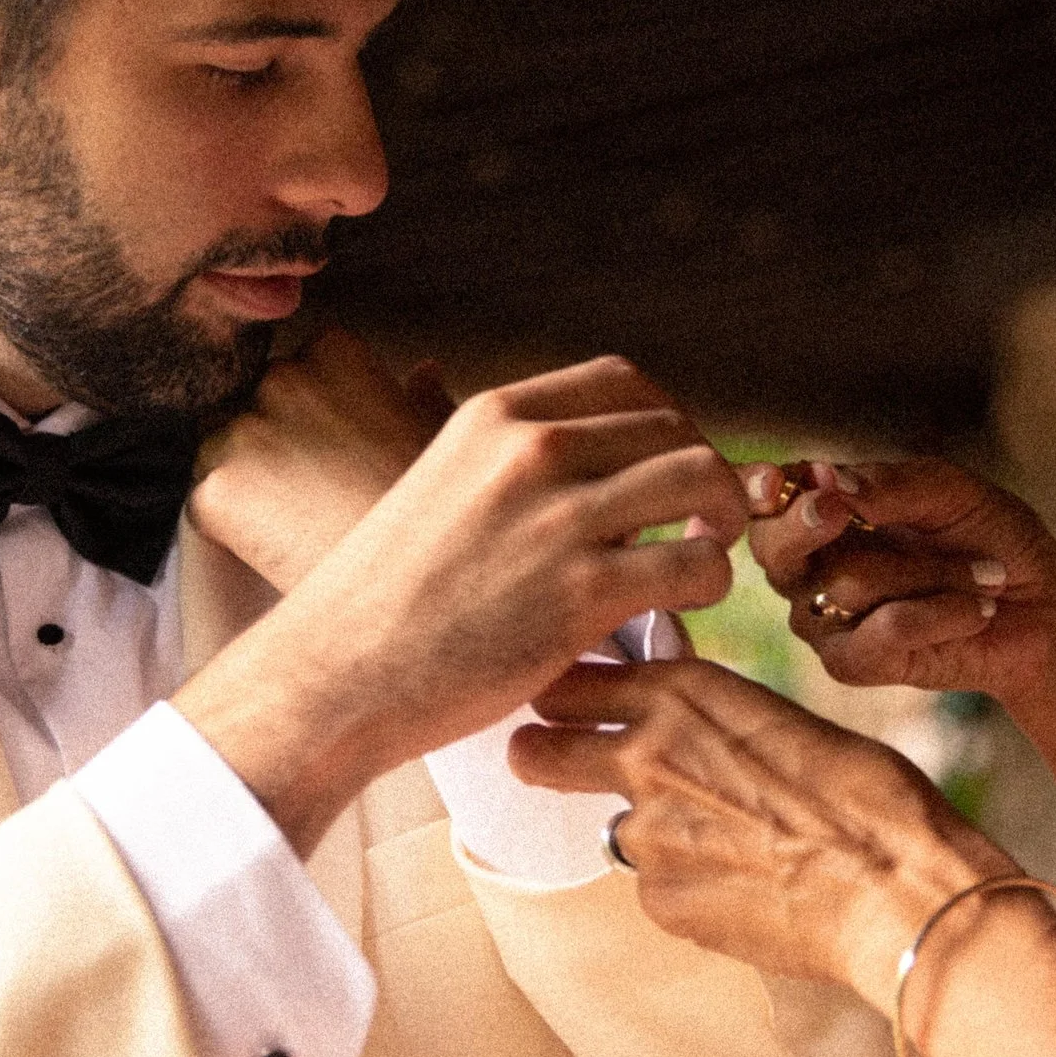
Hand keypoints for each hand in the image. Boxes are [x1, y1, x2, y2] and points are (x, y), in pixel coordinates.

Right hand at [175, 356, 746, 855]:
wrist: (335, 675)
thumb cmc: (379, 599)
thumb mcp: (433, 486)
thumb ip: (498, 463)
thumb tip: (553, 443)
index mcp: (495, 418)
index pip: (623, 381)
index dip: (666, 420)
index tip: (666, 462)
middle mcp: (531, 452)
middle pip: (673, 426)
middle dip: (702, 469)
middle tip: (700, 517)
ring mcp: (559, 519)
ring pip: (701, 479)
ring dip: (721, 515)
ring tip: (705, 551)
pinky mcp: (583, 593)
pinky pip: (696, 565)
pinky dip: (711, 580)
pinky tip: (688, 601)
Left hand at [188, 327, 454, 592]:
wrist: (425, 579)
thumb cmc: (446, 508)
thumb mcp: (445, 438)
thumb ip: (423, 397)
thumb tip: (423, 372)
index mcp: (334, 348)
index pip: (299, 371)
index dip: (317, 418)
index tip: (345, 454)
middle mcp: (278, 375)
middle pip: (252, 405)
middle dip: (273, 445)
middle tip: (318, 495)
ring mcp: (239, 431)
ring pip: (220, 454)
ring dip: (246, 484)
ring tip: (301, 526)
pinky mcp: (213, 491)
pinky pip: (206, 507)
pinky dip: (232, 532)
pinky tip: (280, 552)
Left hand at [509, 658, 1016, 1008]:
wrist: (895, 888)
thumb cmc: (868, 794)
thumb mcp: (782, 721)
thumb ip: (713, 721)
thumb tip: (684, 726)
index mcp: (682, 692)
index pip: (573, 680)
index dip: (566, 694)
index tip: (564, 702)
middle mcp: (645, 753)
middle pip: (538, 750)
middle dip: (542, 755)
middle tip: (549, 763)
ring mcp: (644, 833)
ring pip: (619, 827)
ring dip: (654, 834)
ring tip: (733, 847)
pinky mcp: (658, 900)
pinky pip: (656, 887)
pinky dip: (689, 887)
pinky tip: (748, 888)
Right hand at [738, 458, 1055, 699]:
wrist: (1044, 609)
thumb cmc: (992, 538)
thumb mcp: (950, 492)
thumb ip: (891, 485)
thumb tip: (829, 479)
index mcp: (822, 515)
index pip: (765, 500)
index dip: (758, 490)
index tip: (776, 482)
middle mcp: (810, 568)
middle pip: (772, 548)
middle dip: (806, 524)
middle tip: (840, 511)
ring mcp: (824, 621)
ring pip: (844, 585)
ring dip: (929, 572)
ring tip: (983, 574)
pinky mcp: (853, 665)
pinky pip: (880, 632)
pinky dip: (939, 614)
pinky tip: (976, 611)